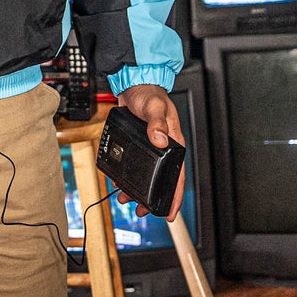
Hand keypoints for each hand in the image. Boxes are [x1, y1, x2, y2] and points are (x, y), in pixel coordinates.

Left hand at [115, 83, 184, 221]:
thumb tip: (159, 140)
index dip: (175, 196)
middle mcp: (163, 148)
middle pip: (160, 179)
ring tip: (125, 199)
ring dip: (137, 188)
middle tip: (141, 211)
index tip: (169, 213)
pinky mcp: (137, 143)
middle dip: (152, 198)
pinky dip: (128, 174)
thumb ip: (157, 124)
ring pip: (146, 174)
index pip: (177, 175)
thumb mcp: (155, 108)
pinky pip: (134, 163)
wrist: (134, 83)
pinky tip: (119, 180)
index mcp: (173, 143)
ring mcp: (150, 147)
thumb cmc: (149, 93)